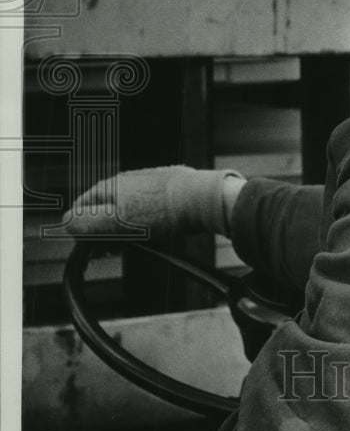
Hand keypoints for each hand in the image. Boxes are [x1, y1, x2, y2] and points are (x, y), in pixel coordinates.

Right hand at [64, 166, 245, 240]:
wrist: (202, 199)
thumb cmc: (163, 209)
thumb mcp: (117, 221)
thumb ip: (89, 222)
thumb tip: (66, 222)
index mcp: (112, 185)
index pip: (83, 205)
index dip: (82, 228)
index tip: (88, 246)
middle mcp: (129, 181)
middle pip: (106, 209)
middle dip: (105, 231)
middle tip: (111, 249)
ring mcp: (150, 185)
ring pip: (128, 211)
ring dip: (125, 230)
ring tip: (132, 244)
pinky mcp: (168, 192)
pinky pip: (149, 211)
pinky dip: (146, 225)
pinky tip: (153, 236)